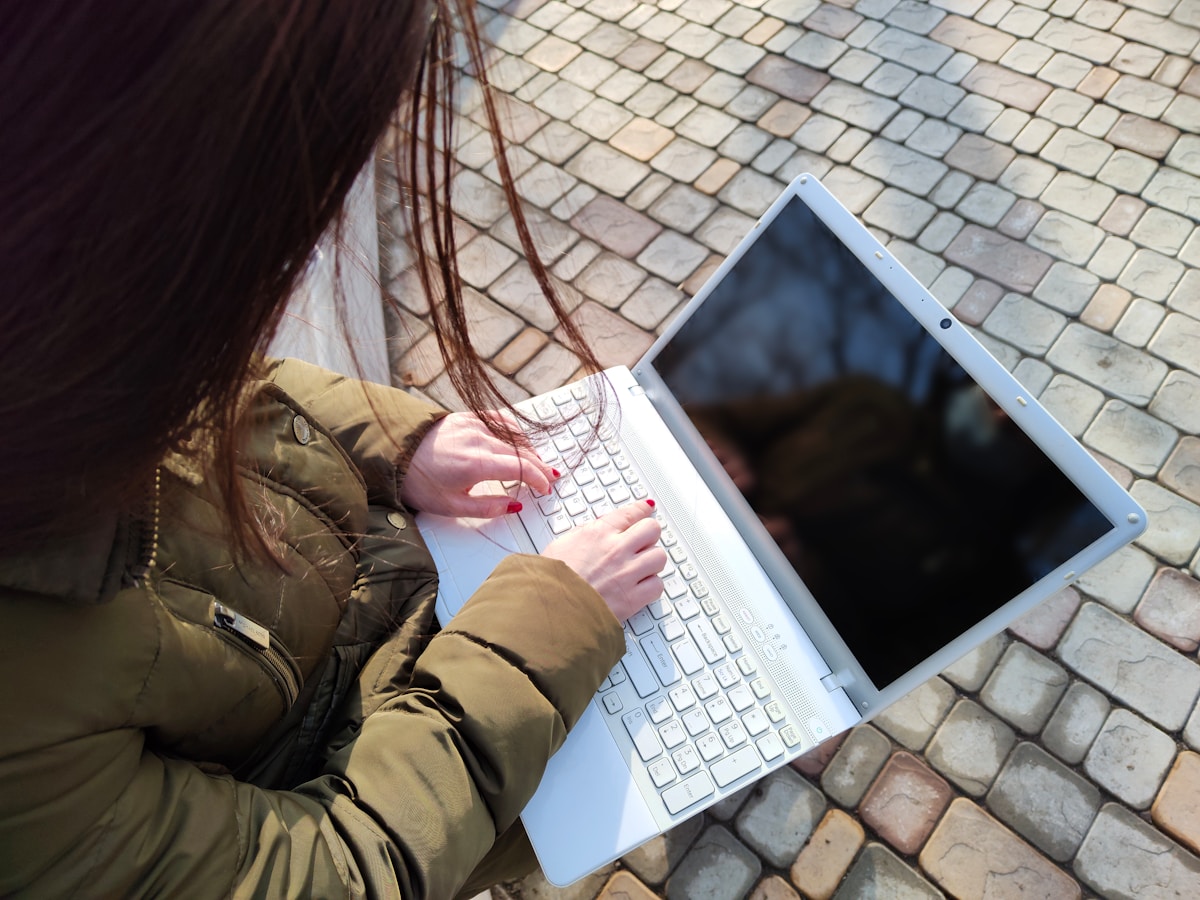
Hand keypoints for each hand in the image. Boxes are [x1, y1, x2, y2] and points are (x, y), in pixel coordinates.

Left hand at [401, 412, 555, 517]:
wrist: (392, 454)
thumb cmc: (417, 481)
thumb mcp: (452, 506)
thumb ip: (488, 507)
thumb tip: (514, 506)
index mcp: (476, 464)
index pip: (522, 468)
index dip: (539, 479)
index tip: (545, 488)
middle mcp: (478, 440)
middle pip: (521, 452)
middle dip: (539, 466)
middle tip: (548, 478)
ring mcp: (472, 425)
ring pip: (513, 435)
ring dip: (529, 450)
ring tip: (536, 462)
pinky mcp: (465, 417)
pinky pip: (499, 420)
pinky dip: (513, 430)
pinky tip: (517, 439)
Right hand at [542, 501, 665, 620]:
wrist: (549, 610)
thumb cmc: (550, 581)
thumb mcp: (562, 544)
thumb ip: (585, 534)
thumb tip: (600, 528)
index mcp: (598, 534)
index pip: (631, 513)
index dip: (642, 510)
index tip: (646, 510)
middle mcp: (616, 550)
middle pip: (652, 530)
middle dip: (648, 535)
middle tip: (642, 542)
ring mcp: (626, 574)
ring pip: (659, 557)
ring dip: (651, 561)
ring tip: (640, 567)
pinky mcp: (633, 599)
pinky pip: (657, 585)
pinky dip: (651, 586)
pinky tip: (640, 587)